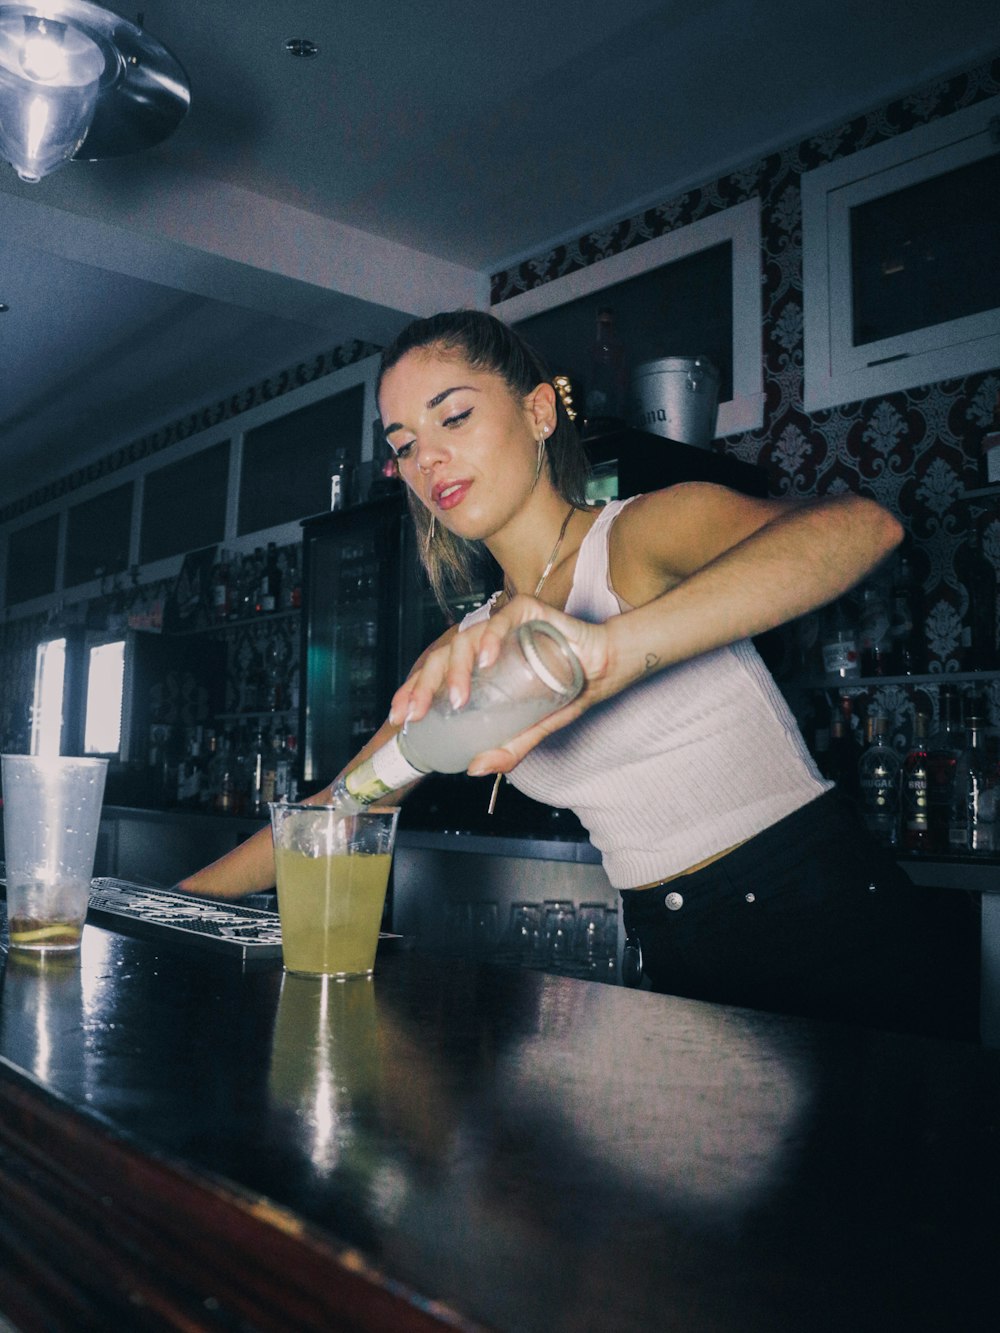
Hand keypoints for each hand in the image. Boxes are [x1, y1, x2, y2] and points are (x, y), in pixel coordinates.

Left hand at [388, 595, 614, 775]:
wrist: (606, 669)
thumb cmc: (567, 691)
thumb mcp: (531, 729)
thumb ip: (507, 748)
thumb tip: (474, 768)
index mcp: (478, 666)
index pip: (436, 674)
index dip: (412, 691)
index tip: (398, 716)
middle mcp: (485, 642)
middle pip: (443, 657)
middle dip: (422, 686)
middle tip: (415, 713)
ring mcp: (504, 625)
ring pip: (466, 640)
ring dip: (456, 670)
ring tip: (456, 699)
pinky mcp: (528, 611)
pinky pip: (502, 619)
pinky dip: (492, 638)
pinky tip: (486, 659)